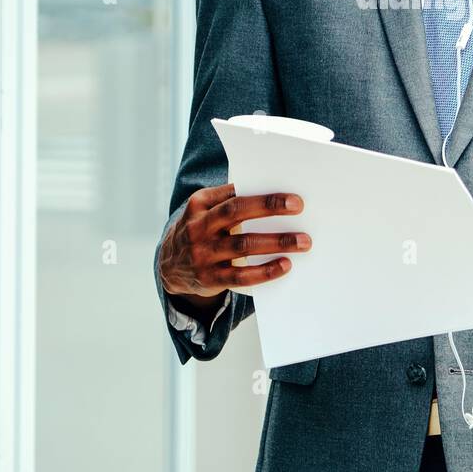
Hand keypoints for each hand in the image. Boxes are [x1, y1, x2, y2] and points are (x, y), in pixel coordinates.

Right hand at [159, 183, 311, 303]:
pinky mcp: (209, 278)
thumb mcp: (204, 212)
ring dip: (276, 242)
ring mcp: (202, 254)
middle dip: (269, 208)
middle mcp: (198, 227)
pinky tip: (285, 265)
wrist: (169, 266)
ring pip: (243, 245)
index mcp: (199, 204)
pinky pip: (240, 276)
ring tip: (302, 241)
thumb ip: (229, 203)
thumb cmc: (200, 231)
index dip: (260, 193)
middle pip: (236, 212)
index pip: (232, 193)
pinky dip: (265, 271)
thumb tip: (275, 199)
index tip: (290, 194)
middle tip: (298, 206)